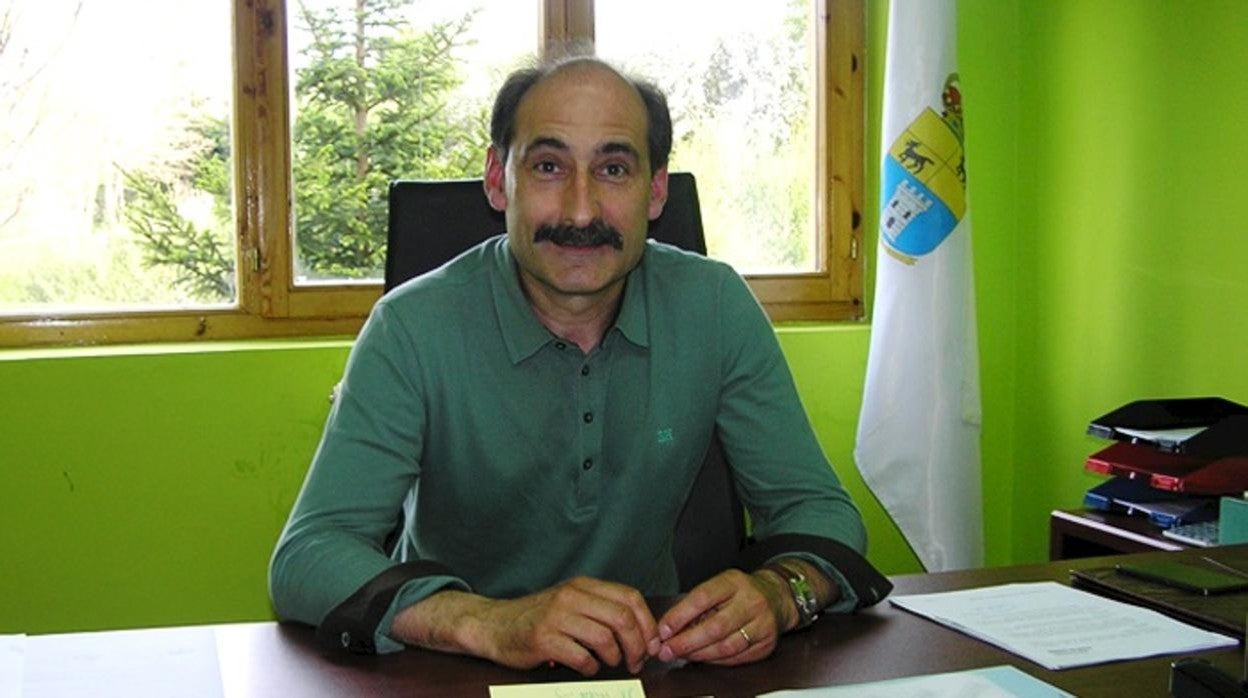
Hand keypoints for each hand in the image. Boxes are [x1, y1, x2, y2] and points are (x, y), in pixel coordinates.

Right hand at [473, 576, 660, 675]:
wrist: (495, 624)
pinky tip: (586, 666)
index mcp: (584, 585)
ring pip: (605, 638)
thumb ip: (603, 610)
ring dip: (614, 658)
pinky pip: (582, 657)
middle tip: (636, 662)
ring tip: (609, 663)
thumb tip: (644, 634)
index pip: (630, 598)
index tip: (651, 644)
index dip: (648, 624)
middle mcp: (571, 596)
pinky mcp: (544, 639)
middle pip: (622, 619)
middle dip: (637, 646)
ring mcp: (557, 617)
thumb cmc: (539, 618)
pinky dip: (591, 667)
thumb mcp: (572, 602)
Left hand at [654, 568, 790, 665]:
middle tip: (667, 650)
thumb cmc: (740, 592)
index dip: (679, 616)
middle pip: (715, 627)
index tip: (663, 630)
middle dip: (686, 642)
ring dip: (699, 654)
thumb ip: (696, 605)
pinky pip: (736, 657)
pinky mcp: (766, 643)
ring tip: (682, 655)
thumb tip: (670, 628)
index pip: (702, 598)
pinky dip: (715, 660)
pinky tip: (703, 657)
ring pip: (726, 646)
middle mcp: (751, 601)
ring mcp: (762, 623)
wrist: (776, 597)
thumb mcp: (719, 586)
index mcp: (734, 582)